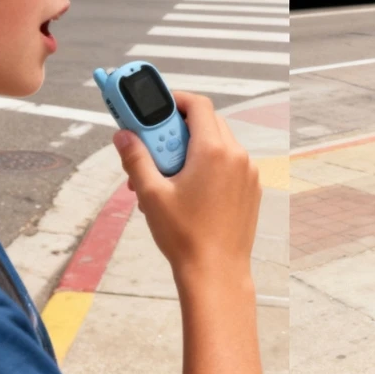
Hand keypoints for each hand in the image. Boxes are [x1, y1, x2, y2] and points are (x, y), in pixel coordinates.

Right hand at [113, 91, 261, 280]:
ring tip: (167, 176)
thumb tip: (123, 135)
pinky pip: (229, 164)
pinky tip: (188, 190)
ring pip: (218, 144)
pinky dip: (209, 165)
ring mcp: (248, 172)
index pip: (198, 105)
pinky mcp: (252, 188)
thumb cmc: (184, 236)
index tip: (156, 107)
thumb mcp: (151, 194)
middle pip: (207, 122)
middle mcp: (236, 156)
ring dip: (192, 148)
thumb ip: (136, 159)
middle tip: (154, 146)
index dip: (175, 99)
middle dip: (178, 128)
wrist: (217, 273)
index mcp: (213, 151)